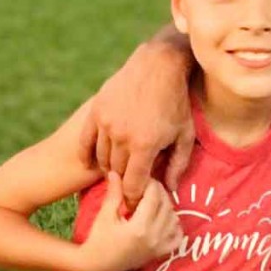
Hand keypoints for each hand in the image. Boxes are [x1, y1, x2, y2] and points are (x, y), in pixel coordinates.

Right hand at [76, 172, 182, 270]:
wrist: (98, 265)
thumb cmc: (98, 238)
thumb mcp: (105, 215)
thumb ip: (114, 194)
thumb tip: (116, 172)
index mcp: (139, 227)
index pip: (154, 197)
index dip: (150, 183)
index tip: (142, 179)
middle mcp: (154, 237)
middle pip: (166, 205)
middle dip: (159, 192)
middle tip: (148, 187)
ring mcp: (159, 247)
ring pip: (174, 219)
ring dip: (167, 206)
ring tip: (153, 201)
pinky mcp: (160, 253)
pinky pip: (177, 237)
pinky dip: (174, 226)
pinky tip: (164, 218)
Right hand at [79, 38, 194, 205]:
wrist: (158, 66)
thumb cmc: (176, 102)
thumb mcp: (185, 135)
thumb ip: (177, 164)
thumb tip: (168, 189)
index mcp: (145, 145)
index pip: (133, 184)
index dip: (133, 198)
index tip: (134, 204)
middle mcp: (122, 136)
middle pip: (117, 173)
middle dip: (123, 184)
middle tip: (128, 189)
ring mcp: (107, 123)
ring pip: (102, 158)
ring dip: (109, 169)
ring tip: (118, 173)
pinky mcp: (97, 111)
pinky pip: (85, 141)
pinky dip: (87, 156)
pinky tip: (92, 165)